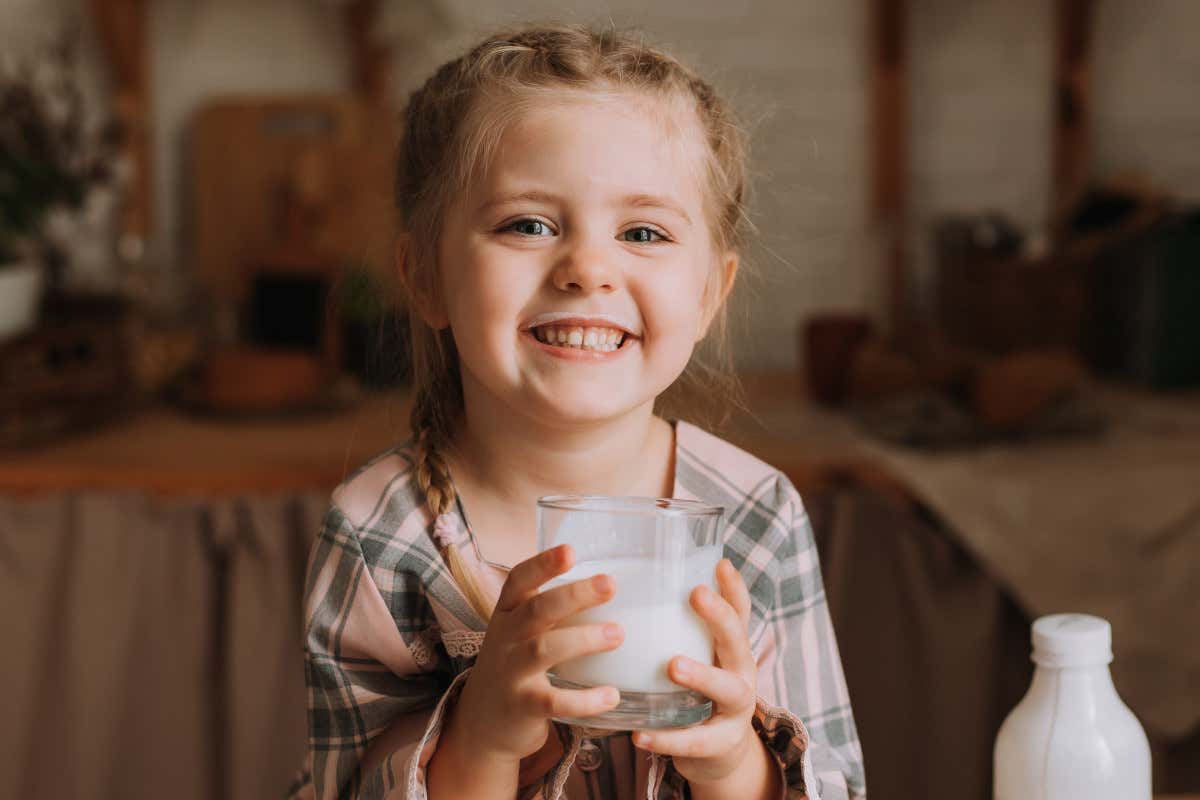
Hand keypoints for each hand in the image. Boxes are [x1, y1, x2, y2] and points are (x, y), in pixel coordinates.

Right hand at [449, 545, 624, 763]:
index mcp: (507, 613)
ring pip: (544, 650)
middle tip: (610, 584)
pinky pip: (554, 701)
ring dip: (583, 640)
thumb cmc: (515, 665)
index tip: (571, 550)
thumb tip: (609, 586)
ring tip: (618, 634)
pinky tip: (612, 694)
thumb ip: (550, 611)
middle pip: (537, 610)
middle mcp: (505, 638)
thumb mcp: (520, 632)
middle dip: (574, 595)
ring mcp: (511, 672)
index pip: (519, 580)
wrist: (483, 722)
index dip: (543, 564)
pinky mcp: (522, 706)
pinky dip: (585, 699)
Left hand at [631, 559, 759, 786]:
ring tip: (673, 665)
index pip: (739, 611)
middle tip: (696, 594)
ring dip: (701, 675)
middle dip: (718, 616)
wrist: (722, 754)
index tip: (720, 563)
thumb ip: (681, 628)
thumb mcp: (702, 658)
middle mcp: (741, 673)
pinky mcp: (720, 743)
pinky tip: (639, 735)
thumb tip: (640, 582)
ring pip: (726, 689)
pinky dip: (666, 739)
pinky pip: (694, 742)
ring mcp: (735, 709)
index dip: (733, 587)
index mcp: (732, 650)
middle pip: (737, 640)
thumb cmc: (702, 694)